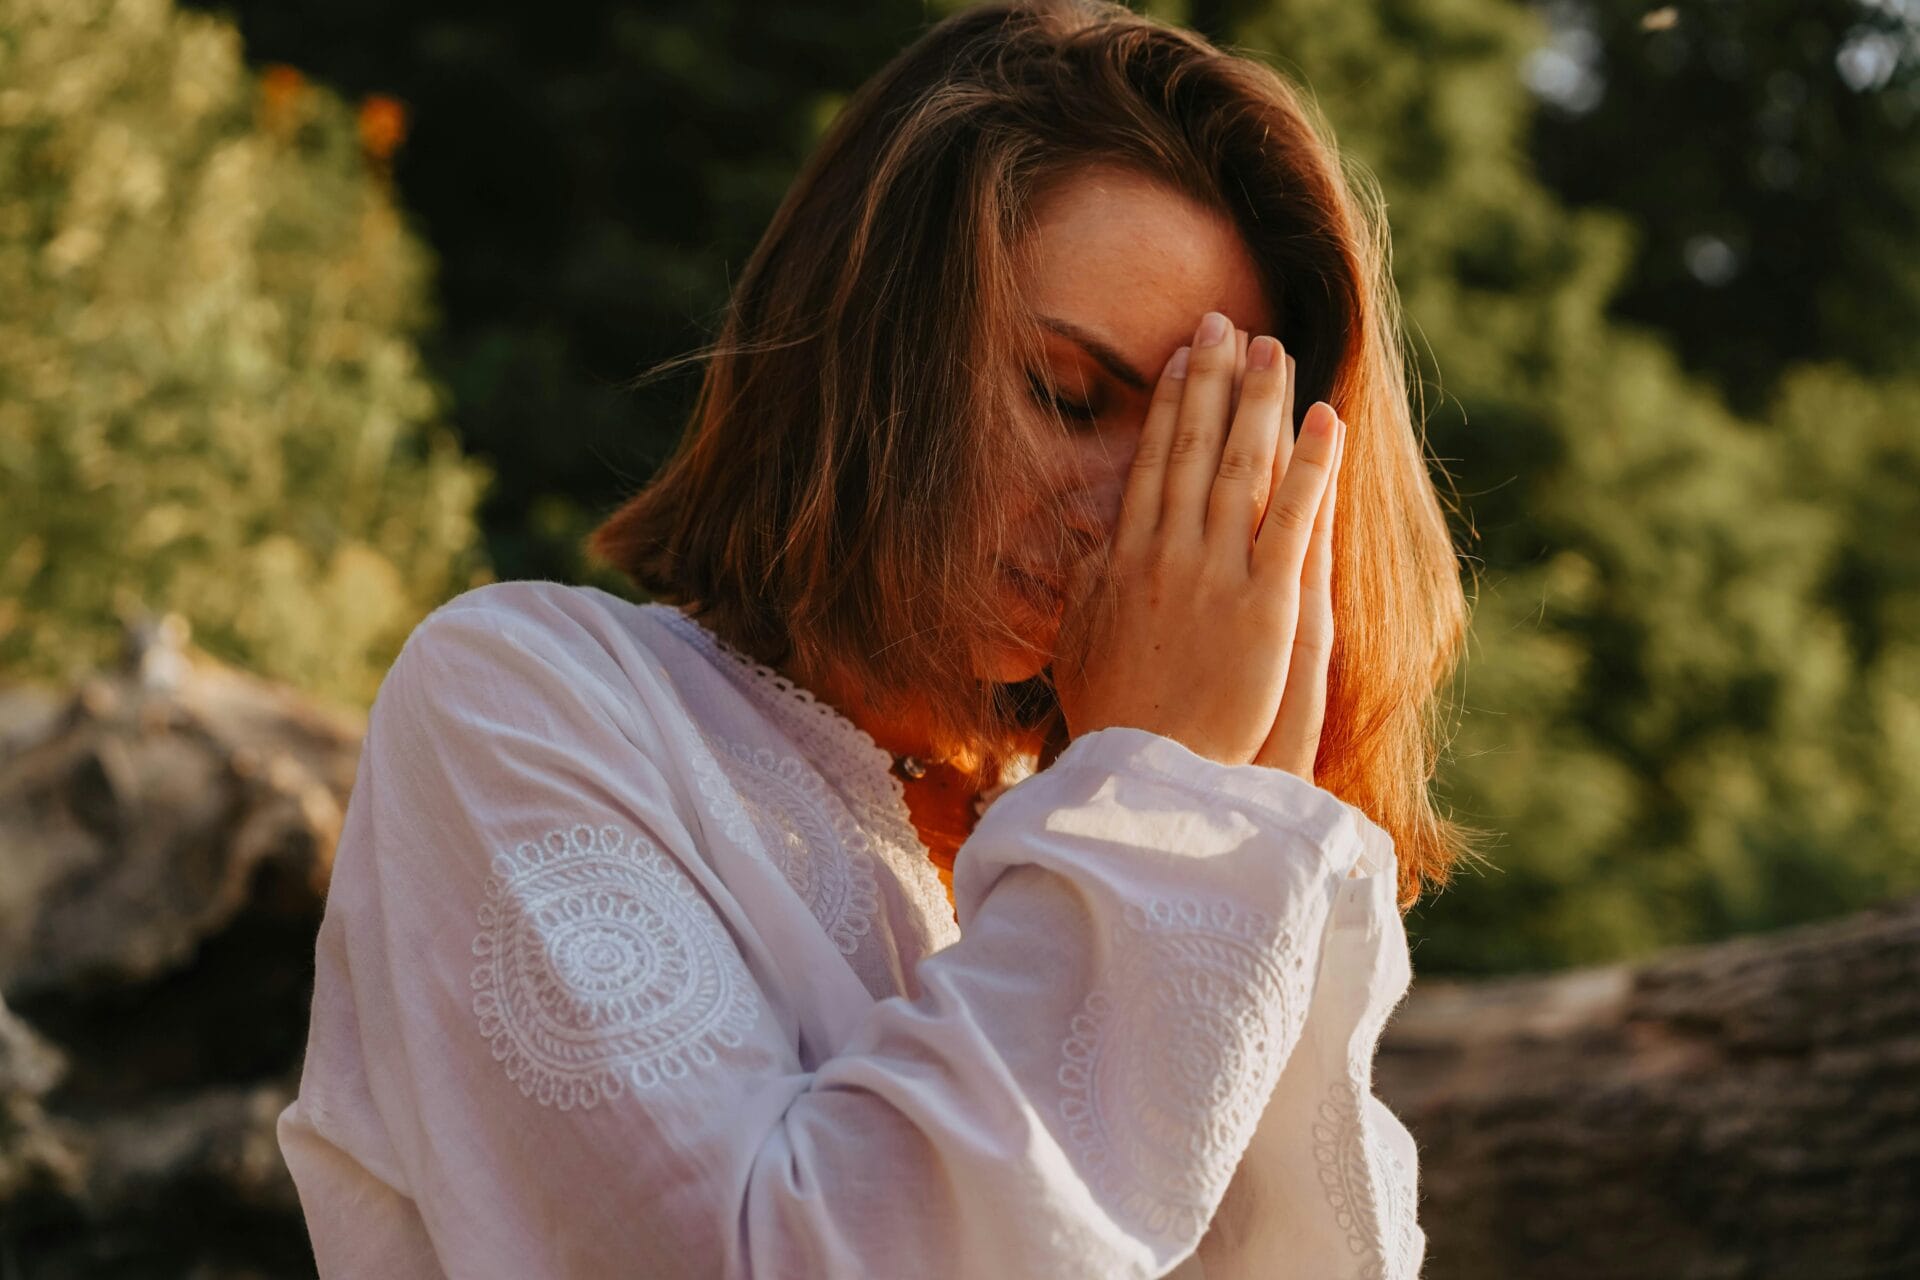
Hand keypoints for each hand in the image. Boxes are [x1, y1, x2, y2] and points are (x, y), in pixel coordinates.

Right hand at [1050, 310, 1345, 782]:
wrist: (1147, 778)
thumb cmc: (1113, 723)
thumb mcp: (1078, 647)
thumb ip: (1088, 588)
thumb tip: (1094, 542)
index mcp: (1124, 562)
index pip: (1150, 464)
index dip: (1168, 406)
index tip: (1181, 358)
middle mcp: (1168, 555)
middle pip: (1190, 448)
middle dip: (1209, 380)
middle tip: (1224, 321)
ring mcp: (1217, 575)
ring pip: (1240, 467)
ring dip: (1257, 401)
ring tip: (1273, 347)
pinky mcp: (1265, 605)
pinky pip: (1292, 518)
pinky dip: (1310, 464)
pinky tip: (1325, 417)